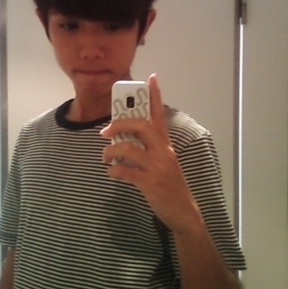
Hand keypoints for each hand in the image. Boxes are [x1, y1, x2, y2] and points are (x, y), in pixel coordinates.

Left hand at [101, 74, 201, 232]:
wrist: (183, 211)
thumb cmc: (169, 183)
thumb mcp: (164, 161)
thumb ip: (150, 148)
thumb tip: (123, 138)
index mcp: (166, 144)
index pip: (160, 114)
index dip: (156, 95)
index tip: (151, 77)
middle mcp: (163, 151)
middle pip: (140, 126)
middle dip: (119, 124)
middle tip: (105, 132)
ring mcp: (157, 166)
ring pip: (127, 148)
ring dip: (110, 152)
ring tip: (105, 157)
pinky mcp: (150, 182)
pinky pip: (125, 171)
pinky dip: (113, 171)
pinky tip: (112, 173)